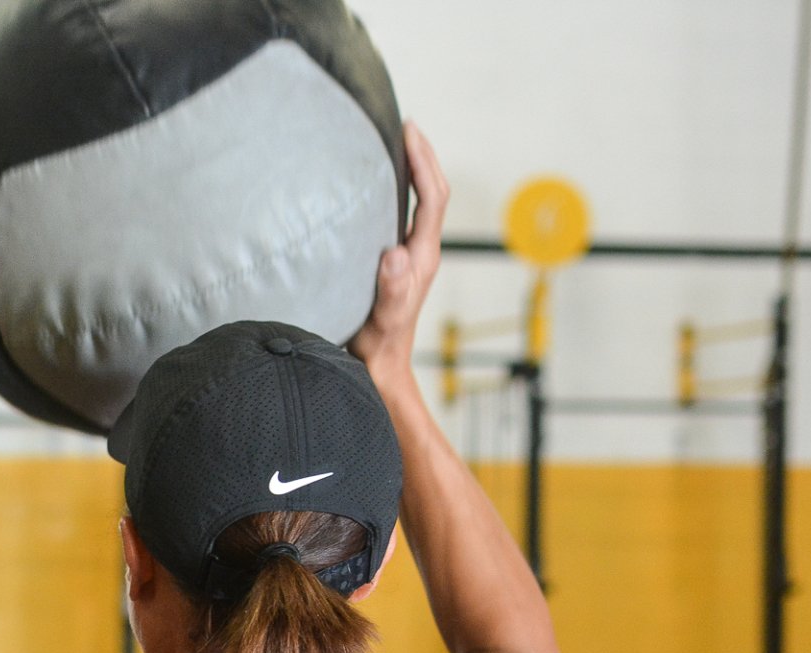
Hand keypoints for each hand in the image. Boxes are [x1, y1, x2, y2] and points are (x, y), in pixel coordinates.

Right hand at [350, 122, 447, 384]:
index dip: (424, 162)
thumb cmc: (377, 346)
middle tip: (405, 126)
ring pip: (421, 202)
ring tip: (394, 145)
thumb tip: (396, 255)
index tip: (409, 132)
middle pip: (433, 192)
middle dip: (423, 156)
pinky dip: (397, 192)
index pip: (433, 197)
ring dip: (413, 171)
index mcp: (422, 257)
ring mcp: (410, 257)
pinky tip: (377, 186)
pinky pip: (404, 216)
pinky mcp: (396, 262)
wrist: (378, 369)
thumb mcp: (382, 319)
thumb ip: (392, 290)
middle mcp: (421, 251)